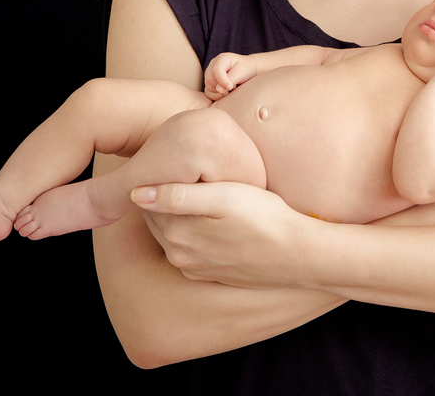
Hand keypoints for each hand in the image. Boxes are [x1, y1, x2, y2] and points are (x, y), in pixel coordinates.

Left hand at [132, 181, 308, 287]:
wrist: (298, 254)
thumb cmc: (264, 217)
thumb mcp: (223, 197)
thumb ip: (177, 196)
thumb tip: (136, 193)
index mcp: (177, 234)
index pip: (148, 201)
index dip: (157, 179)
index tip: (171, 161)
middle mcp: (179, 255)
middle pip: (158, 219)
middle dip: (163, 197)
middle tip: (181, 171)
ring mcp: (194, 268)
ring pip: (172, 233)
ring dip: (177, 214)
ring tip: (195, 191)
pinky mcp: (209, 274)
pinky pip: (189, 248)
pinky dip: (191, 232)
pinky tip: (209, 217)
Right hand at [205, 52, 258, 99]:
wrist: (248, 70)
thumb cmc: (247, 68)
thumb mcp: (243, 71)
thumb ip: (232, 78)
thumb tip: (219, 89)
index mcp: (222, 59)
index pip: (216, 70)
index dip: (222, 80)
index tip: (230, 87)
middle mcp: (213, 65)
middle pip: (210, 80)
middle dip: (222, 87)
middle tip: (234, 86)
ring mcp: (209, 74)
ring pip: (208, 87)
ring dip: (220, 92)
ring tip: (232, 88)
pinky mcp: (209, 83)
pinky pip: (208, 93)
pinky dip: (217, 96)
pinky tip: (227, 93)